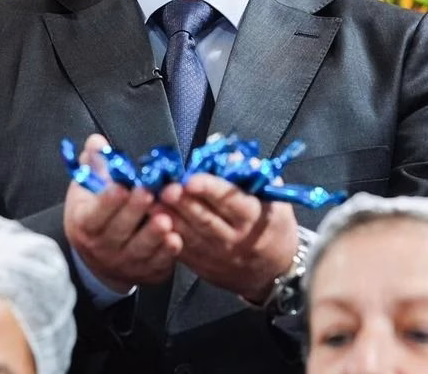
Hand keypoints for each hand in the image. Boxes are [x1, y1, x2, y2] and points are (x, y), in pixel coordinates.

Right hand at [63, 134, 181, 291]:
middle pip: (119, 230)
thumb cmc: (95, 215)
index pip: (93, 214)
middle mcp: (103, 247)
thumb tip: (97, 142)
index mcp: (86, 224)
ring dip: (153, 234)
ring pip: (140, 249)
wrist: (99, 257)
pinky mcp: (146, 271)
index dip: (107, 201)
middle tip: (148, 193)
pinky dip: (167, 253)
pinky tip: (177, 239)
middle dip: (135, 211)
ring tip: (165, 219)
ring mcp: (125, 262)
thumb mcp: (87, 189)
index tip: (120, 187)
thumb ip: (94, 164)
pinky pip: (158, 263)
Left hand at [159, 174, 299, 302]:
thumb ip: (252, 175)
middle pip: (205, 219)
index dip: (209, 189)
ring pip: (190, 235)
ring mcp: (216, 255)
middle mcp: (234, 238)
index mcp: (253, 217)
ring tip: (154, 200)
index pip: (230, 201)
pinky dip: (167, 234)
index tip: (191, 179)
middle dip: (183, 202)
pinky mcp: (203, 266)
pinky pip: (182, 249)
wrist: (273, 272)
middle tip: (166, 187)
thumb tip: (230, 155)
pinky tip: (154, 220)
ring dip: (169, 217)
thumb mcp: (274, 199)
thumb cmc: (273, 227)